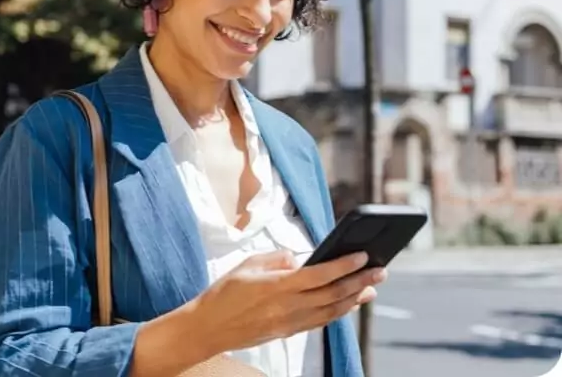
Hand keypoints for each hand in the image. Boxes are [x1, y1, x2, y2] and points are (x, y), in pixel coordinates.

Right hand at [192, 250, 385, 353]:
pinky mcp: (287, 332)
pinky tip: (348, 304)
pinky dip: (338, 312)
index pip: (319, 275)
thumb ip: (275, 259)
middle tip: (380, 271)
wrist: (208, 329)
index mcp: (277, 286)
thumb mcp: (246, 265)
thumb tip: (297, 259)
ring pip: (331, 311)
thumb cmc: (223, 293)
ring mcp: (289, 323)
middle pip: (332, 294)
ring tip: (371, 288)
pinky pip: (320, 322)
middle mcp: (288, 307)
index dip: (344, 265)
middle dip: (359, 281)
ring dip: (354, 299)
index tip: (362, 255)